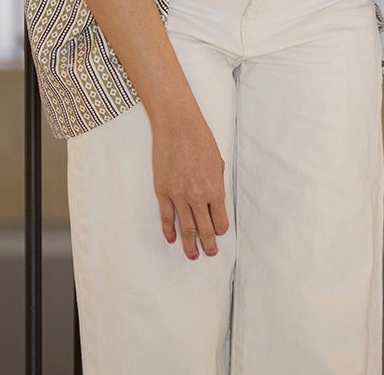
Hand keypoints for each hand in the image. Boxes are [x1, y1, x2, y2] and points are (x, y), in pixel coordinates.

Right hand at [151, 108, 228, 259]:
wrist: (177, 127)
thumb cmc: (201, 141)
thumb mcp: (217, 163)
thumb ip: (216, 185)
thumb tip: (215, 201)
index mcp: (214, 189)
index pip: (220, 221)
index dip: (220, 230)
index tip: (219, 234)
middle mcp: (197, 197)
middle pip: (204, 229)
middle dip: (208, 245)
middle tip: (210, 254)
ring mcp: (178, 196)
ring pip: (185, 228)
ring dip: (189, 245)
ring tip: (192, 255)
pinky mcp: (163, 191)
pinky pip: (166, 217)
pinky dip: (169, 230)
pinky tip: (172, 239)